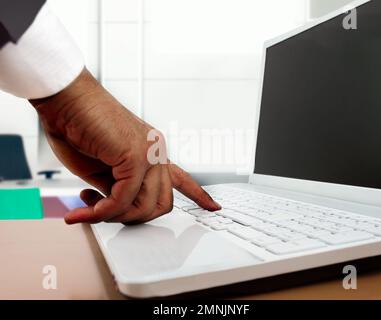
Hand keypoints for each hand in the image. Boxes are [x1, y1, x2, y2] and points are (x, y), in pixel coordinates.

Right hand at [30, 69, 220, 223]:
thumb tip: (119, 209)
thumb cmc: (78, 127)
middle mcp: (156, 151)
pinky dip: (102, 210)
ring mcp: (150, 152)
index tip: (213, 207)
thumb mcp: (101, 169)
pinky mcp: (136, 155)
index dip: (198, 195)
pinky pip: (123, 199)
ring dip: (113, 216)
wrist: (64, 99)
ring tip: (88, 208)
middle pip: (163, 204)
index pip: (183, 179)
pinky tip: (86, 206)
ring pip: (144, 206)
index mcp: (152, 152)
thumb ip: (117, 189)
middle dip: (132, 218)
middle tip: (104, 212)